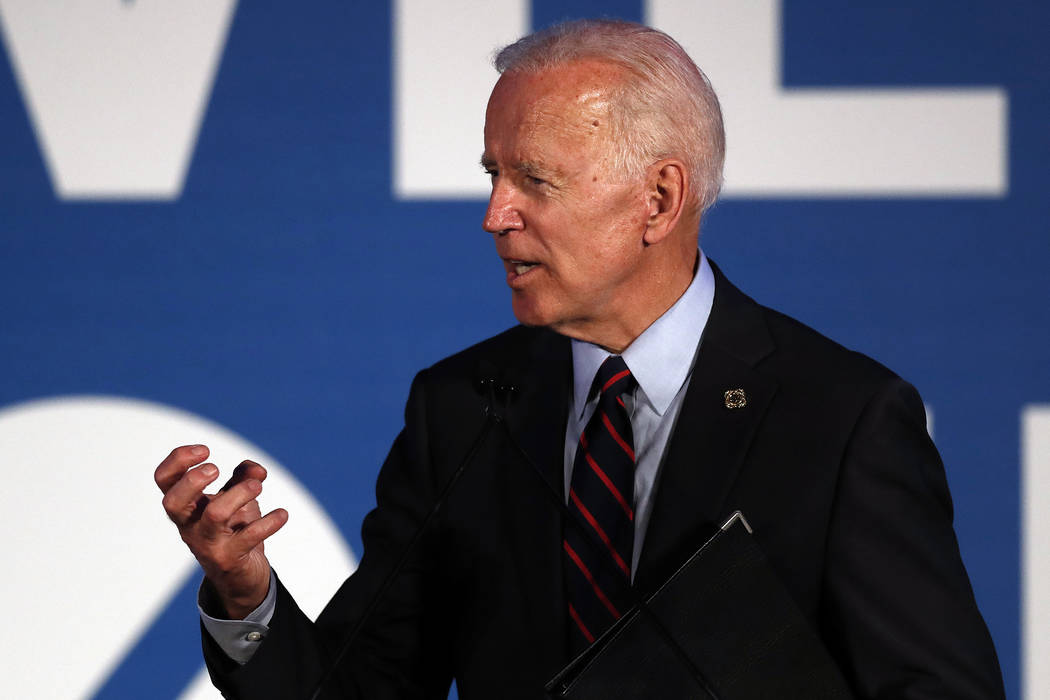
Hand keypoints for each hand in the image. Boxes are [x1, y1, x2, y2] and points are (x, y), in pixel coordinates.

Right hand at [155, 444, 287, 618]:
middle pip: (173, 502)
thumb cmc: (232, 529)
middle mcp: (190, 526)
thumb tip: (257, 470)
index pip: (164, 480)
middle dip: (193, 481)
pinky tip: (282, 514)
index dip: (178, 459)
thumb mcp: (236, 499)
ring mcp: (208, 544)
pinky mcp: (230, 559)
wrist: (239, 577)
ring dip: (239, 494)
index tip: (205, 450)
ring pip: (215, 515)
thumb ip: (243, 478)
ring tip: (258, 486)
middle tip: (216, 469)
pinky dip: (268, 522)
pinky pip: (248, 538)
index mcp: (186, 507)